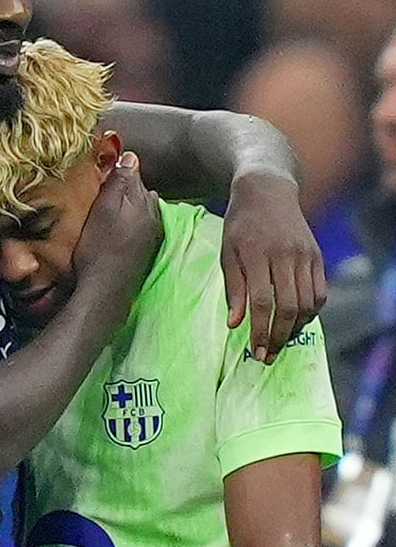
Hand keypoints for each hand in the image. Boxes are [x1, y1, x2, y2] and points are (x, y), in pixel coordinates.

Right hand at [74, 154, 161, 318]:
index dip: (117, 170)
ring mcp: (153, 235)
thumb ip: (119, 182)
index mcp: (144, 201)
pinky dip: (130, 224)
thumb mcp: (103, 208)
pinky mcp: (147, 252)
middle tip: (102, 191)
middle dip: (125, 189)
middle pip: (140, 192)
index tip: (102, 171)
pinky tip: (118, 231)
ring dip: (128, 207)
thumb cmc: (100, 247)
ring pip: (141, 211)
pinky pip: (140, 228)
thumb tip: (130, 156)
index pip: (134, 173)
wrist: (106, 290)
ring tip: (109, 210)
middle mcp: (154, 216)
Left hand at [222, 175, 325, 363]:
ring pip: (307, 302)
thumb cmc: (240, 225)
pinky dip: (310, 312)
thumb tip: (235, 324)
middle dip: (279, 336)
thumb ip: (233, 289)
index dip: (260, 329)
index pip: (262, 301)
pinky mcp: (317, 256)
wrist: (267, 191)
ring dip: (295, 328)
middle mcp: (285, 255)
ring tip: (281, 342)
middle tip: (269, 355)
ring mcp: (305, 255)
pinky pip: (319, 292)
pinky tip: (296, 322)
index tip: (255, 350)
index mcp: (257, 254)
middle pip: (288, 306)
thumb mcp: (227, 253)